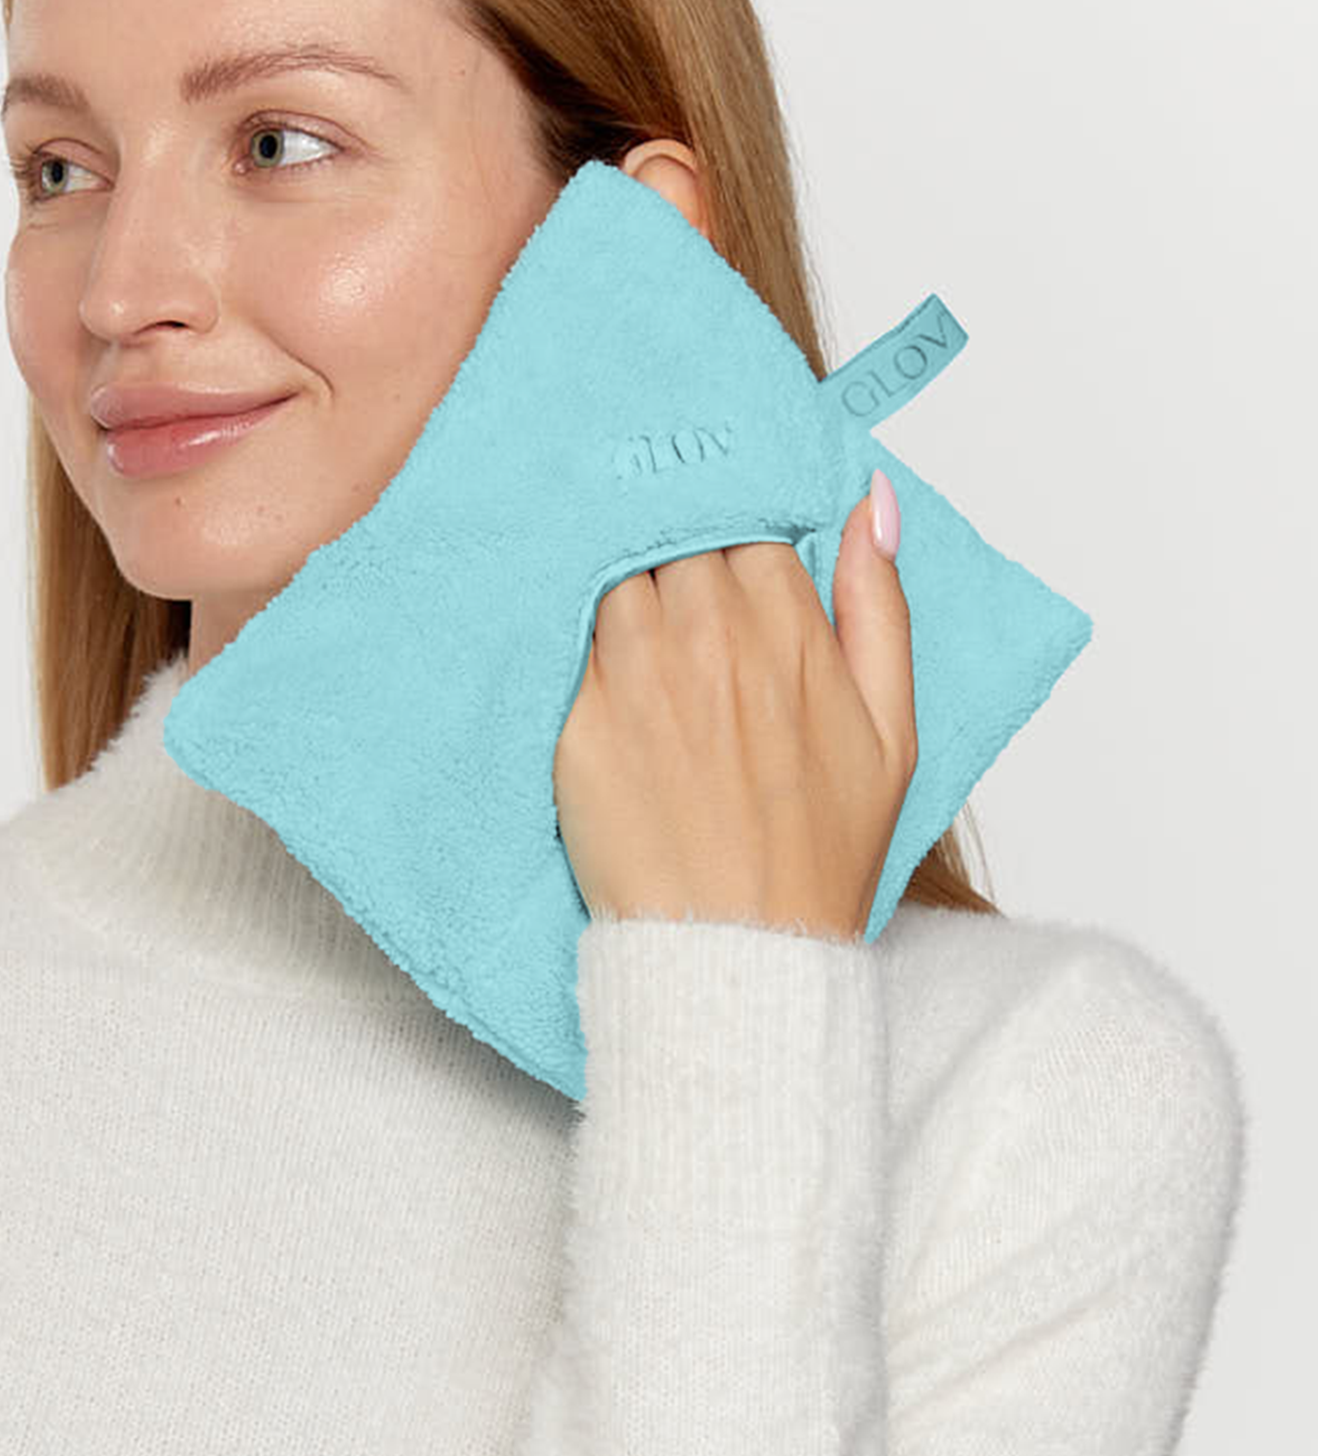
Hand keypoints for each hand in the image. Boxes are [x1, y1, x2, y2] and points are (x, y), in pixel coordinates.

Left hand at [552, 478, 916, 942]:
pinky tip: (587, 663)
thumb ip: (881, 607)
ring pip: (612, 578)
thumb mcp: (892, 730)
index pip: (741, 524)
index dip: (728, 538)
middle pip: (672, 541)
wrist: (736, 949)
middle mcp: (706, 640)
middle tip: (674, 592)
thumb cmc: (818, 852)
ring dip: (621, 590)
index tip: (721, 558)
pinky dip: (573, 638)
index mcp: (786, 631)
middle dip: (674, 556)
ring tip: (636, 634)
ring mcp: (634, 677)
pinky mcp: (577, 722)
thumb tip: (875, 506)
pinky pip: (564, 642)